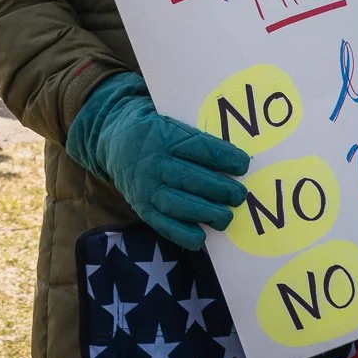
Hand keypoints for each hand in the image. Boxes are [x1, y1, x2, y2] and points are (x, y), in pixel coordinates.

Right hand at [65, 75, 248, 250]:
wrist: (115, 142)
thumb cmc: (155, 132)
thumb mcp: (171, 122)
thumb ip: (197, 136)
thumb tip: (234, 155)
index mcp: (163, 136)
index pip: (200, 148)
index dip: (226, 158)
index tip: (243, 165)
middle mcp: (153, 163)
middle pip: (193, 179)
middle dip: (222, 190)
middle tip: (239, 195)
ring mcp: (146, 188)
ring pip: (180, 205)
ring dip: (208, 214)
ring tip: (225, 216)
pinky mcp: (142, 208)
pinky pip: (164, 225)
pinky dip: (184, 234)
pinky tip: (202, 236)